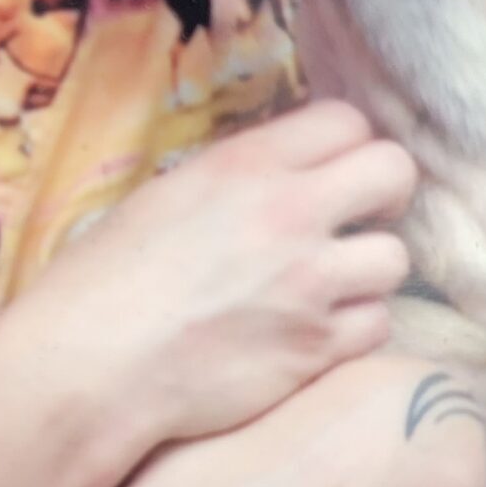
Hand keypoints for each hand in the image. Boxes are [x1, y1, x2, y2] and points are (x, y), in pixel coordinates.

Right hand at [0, 101, 416, 450]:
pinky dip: (352, 331)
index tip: (328, 174)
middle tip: (351, 223)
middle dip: (381, 196)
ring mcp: (310, 282)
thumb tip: (287, 178)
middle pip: (394, 172)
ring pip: (394, 258)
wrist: (91, 365)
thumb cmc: (104, 281)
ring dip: (365, 273)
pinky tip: (312, 335)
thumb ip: (239, 181)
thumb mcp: (167, 197)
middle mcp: (289, 212)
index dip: (344, 147)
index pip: (346, 121)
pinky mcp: (317, 348)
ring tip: (326, 289)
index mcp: (245, 164)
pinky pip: (377, 324)